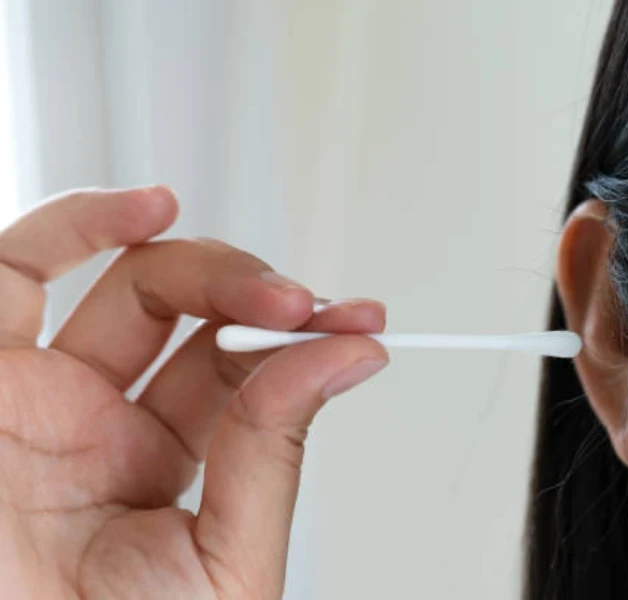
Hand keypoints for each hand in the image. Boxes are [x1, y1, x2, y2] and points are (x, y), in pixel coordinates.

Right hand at [0, 187, 387, 598]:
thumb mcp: (220, 567)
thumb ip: (273, 459)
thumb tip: (347, 362)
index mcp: (155, 474)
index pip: (240, 379)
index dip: (302, 347)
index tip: (361, 330)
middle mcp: (96, 425)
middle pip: (198, 323)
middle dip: (266, 302)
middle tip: (314, 311)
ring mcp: (36, 391)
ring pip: (133, 284)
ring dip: (212, 265)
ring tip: (267, 291)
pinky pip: (17, 267)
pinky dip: (85, 221)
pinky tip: (152, 208)